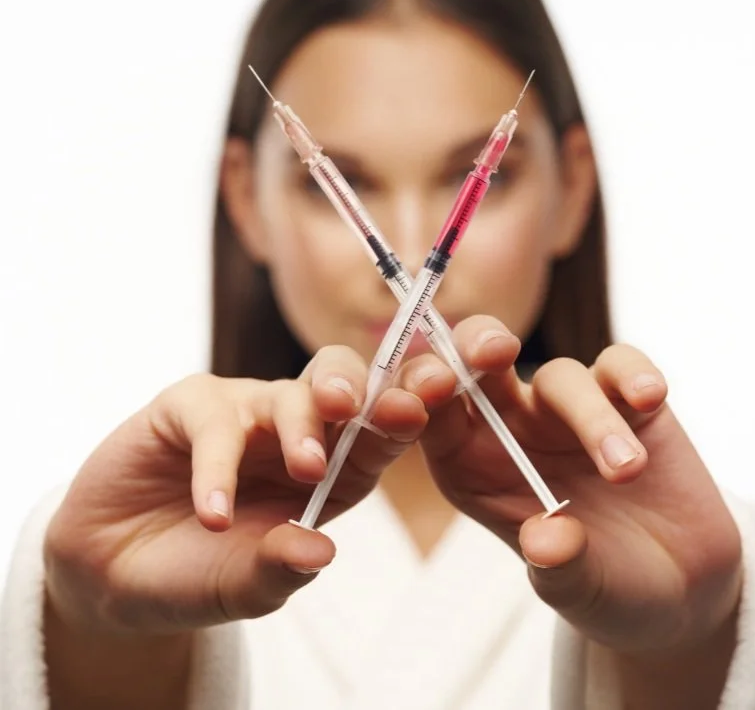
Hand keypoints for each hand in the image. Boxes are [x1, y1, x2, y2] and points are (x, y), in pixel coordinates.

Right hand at [44, 346, 426, 636]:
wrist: (117, 572)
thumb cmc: (199, 572)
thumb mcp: (246, 586)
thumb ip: (281, 568)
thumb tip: (320, 551)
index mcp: (332, 467)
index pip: (377, 434)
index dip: (399, 417)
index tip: (417, 409)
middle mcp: (294, 429)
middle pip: (340, 388)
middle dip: (361, 392)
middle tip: (372, 411)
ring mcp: (244, 412)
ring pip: (286, 395)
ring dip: (303, 426)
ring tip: (307, 469)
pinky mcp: (189, 407)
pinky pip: (213, 422)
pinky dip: (216, 467)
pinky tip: (212, 513)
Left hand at [398, 316, 741, 655]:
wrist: (677, 587)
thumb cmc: (604, 587)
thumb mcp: (578, 592)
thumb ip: (558, 567)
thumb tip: (546, 542)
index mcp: (469, 465)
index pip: (432, 416)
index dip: (422, 394)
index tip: (431, 387)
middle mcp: (510, 427)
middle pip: (480, 365)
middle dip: (477, 347)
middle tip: (493, 352)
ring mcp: (566, 410)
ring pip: (560, 377)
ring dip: (591, 416)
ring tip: (625, 473)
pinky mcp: (625, 400)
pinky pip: (621, 367)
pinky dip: (633, 375)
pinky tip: (649, 398)